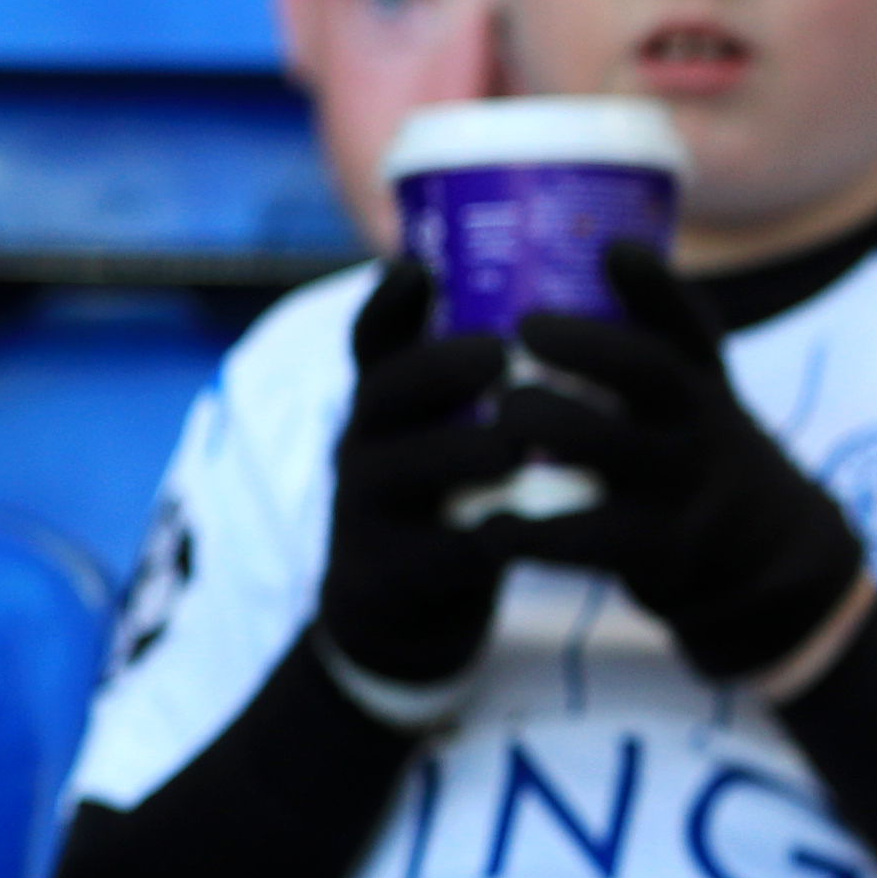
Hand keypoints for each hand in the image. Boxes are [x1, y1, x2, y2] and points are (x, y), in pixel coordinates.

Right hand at [316, 256, 542, 699]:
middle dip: (435, 371)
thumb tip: (500, 285)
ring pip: (399, 471)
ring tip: (507, 446)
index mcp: (383, 403)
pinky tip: (512, 533)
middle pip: (382, 395)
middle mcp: (364, 444)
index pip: (372, 342)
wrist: (402, 610)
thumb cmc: (440, 495)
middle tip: (497, 354)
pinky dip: (473, 543)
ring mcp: (369, 508)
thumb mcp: (437, 428)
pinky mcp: (392, 572)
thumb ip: (464, 369)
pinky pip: (433, 553)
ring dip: (453, 454)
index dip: (387, 305)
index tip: (416, 268)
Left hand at [497, 240, 869, 683]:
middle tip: (522, 330)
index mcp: (702, 382)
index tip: (613, 252)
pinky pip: (586, 538)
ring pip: (608, 445)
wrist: (761, 557)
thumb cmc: (692, 450)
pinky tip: (489, 525)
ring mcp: (679, 488)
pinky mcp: (656, 550)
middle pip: (648, 370)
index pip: (690, 322)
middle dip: (583, 345)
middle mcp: (699, 427)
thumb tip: (587, 247)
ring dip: (546, 422)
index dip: (655, 284)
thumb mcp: (697, 389)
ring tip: (498, 417)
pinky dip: (531, 532)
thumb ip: (651, 332)